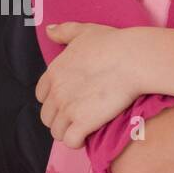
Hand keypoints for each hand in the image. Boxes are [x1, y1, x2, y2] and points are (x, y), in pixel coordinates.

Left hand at [36, 22, 139, 148]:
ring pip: (57, 132)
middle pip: (47, 117)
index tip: (67, 101)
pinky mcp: (83, 123)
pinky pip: (71, 141)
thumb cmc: (112, 44)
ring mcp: (68, 109)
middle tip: (77, 117)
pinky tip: (87, 137)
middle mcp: (56, 92)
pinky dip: (77, 142)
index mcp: (54, 72)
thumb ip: (64, 32)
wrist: (132, 60)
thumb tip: (48, 30)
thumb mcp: (84, 31)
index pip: (41, 95)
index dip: (53, 101)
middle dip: (59, 119)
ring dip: (68, 132)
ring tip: (82, 128)